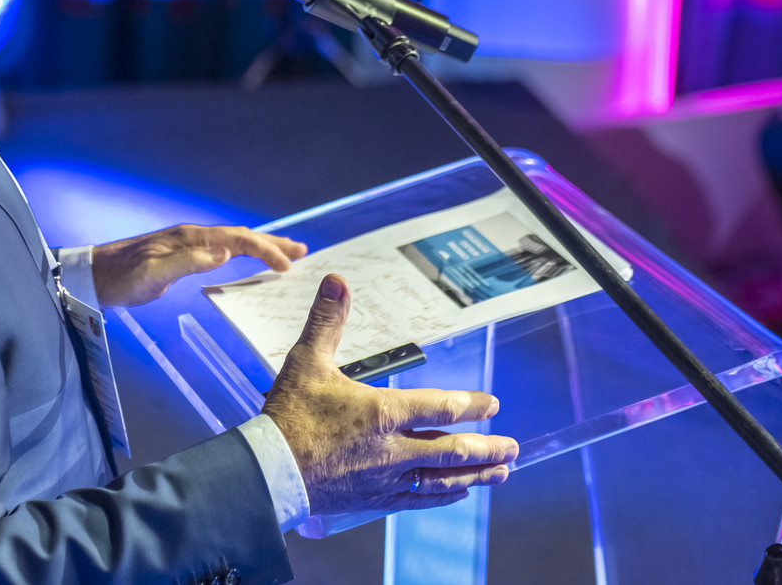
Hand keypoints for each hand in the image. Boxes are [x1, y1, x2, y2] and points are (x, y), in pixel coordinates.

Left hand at [92, 224, 306, 307]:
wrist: (95, 275)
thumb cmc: (121, 279)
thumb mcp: (153, 274)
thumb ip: (188, 263)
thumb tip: (225, 254)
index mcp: (191, 239)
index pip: (237, 239)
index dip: (264, 250)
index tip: (286, 266)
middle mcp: (193, 236)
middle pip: (241, 235)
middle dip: (272, 243)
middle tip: (302, 251)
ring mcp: (188, 244)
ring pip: (233, 241)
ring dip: (261, 246)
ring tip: (285, 253)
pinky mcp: (183, 255)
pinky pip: (222, 249)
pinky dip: (242, 252)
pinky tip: (246, 259)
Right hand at [262, 275, 517, 515]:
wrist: (268, 472)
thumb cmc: (288, 415)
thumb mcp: (306, 360)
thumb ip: (327, 320)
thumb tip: (337, 280)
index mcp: (382, 412)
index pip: (439, 407)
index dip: (470, 406)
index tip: (492, 404)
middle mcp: (392, 450)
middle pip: (452, 450)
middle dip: (486, 448)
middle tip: (513, 447)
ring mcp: (386, 479)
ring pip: (442, 479)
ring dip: (475, 475)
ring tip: (501, 473)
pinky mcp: (375, 500)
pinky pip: (420, 499)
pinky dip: (444, 496)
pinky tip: (457, 494)